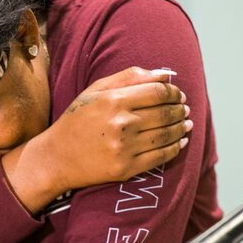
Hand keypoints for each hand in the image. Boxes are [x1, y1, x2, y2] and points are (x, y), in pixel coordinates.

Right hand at [3, 67, 188, 213]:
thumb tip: (165, 74)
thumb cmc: (77, 120)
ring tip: (186, 124)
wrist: (57, 158)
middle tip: (185, 109)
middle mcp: (120, 123)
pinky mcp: (126, 168)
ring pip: (166, 135)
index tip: (178, 94)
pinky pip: (161, 157)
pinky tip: (180, 142)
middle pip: (165, 113)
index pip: (158, 92)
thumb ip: (130, 77)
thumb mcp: (95, 91)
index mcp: (113, 100)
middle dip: (180, 109)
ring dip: (182, 128)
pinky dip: (176, 148)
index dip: (174, 92)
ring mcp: (124, 148)